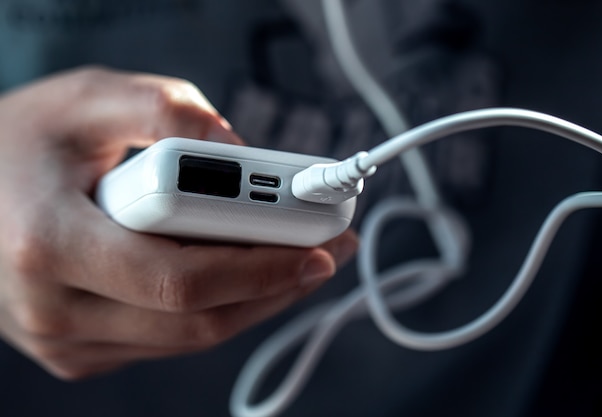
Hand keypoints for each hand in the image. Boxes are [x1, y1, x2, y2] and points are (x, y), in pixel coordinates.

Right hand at [0, 67, 357, 379]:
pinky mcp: (79, 350)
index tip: (319, 243)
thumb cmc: (18, 143)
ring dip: (256, 298)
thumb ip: (167, 112)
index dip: (262, 267)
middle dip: (277, 285)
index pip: (181, 280)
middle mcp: (55, 309)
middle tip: (326, 247)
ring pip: (191, 338)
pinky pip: (169, 339)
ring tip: (297, 254)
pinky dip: (218, 307)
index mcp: (50, 244)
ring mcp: (65, 340)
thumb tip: (241, 150)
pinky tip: (244, 270)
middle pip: (199, 321)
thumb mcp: (88, 98)